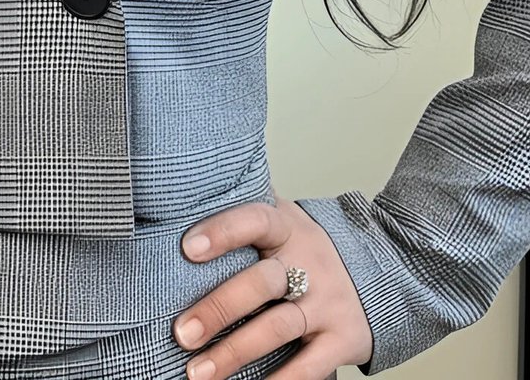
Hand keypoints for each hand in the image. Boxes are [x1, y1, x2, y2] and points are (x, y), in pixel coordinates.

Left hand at [171, 193, 374, 378]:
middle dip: (219, 308)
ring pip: (278, 327)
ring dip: (235, 352)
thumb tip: (186, 201)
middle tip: (182, 333)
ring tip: (198, 373)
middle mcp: (309, 262)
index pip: (255, 220)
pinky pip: (309, 366)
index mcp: (287, 228)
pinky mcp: (343, 340)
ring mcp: (327, 303)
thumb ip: (244, 214)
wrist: (381, 273)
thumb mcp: (283, 221)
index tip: (188, 248)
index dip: (223, 231)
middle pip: (261, 282)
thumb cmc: (307, 249)